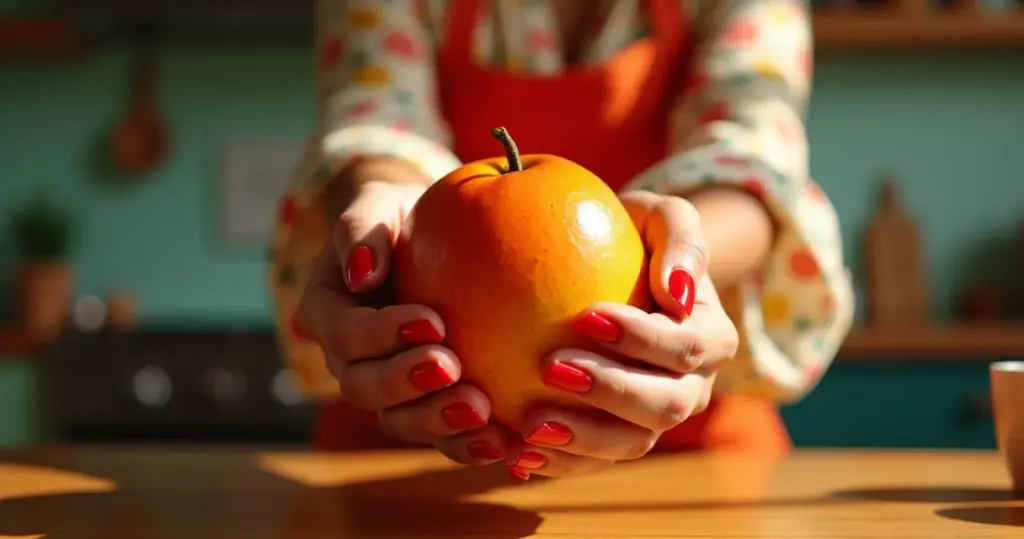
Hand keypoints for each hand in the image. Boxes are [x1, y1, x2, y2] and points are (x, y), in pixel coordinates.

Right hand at [296, 172, 505, 464]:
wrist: (425, 241)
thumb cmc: (400, 215)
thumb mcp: (377, 206)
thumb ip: (362, 230)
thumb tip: (364, 274)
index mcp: (329, 313)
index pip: (345, 334)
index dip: (382, 335)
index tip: (433, 321)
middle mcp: (351, 359)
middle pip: (364, 388)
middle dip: (405, 384)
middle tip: (451, 368)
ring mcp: (388, 389)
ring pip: (400, 421)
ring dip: (438, 423)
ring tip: (481, 414)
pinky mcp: (426, 405)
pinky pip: (441, 434)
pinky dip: (471, 443)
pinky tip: (509, 442)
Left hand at [507, 191, 738, 478]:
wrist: (612, 271)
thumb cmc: (634, 235)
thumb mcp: (661, 215)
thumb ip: (681, 236)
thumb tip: (677, 291)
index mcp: (711, 339)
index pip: (685, 347)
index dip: (641, 339)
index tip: (585, 316)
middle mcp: (691, 388)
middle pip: (665, 406)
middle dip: (610, 392)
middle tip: (551, 367)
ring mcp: (652, 420)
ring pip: (629, 444)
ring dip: (581, 439)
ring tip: (529, 426)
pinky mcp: (614, 439)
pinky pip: (590, 460)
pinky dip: (556, 461)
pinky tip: (513, 451)